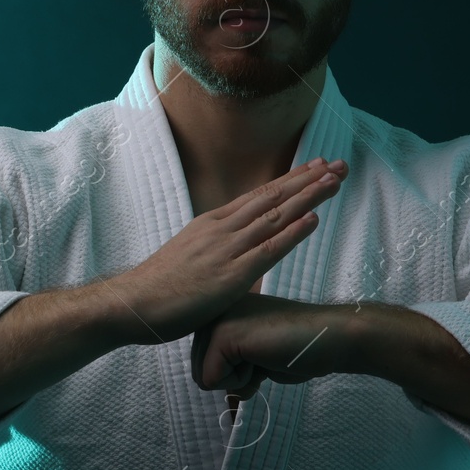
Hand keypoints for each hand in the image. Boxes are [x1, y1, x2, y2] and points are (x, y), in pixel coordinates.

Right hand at [105, 157, 348, 344]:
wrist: (131, 304)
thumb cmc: (159, 288)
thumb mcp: (191, 258)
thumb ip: (217, 251)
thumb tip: (237, 254)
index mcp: (213, 223)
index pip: (260, 195)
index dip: (291, 180)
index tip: (316, 167)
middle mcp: (222, 228)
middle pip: (273, 197)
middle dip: (308, 180)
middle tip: (339, 164)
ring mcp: (227, 249)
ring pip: (275, 216)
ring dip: (308, 197)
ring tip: (335, 181)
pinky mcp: (230, 275)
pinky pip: (267, 250)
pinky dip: (293, 233)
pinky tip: (314, 220)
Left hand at [191, 293, 352, 402]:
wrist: (327, 338)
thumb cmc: (297, 349)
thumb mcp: (253, 355)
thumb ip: (229, 361)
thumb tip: (210, 386)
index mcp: (221, 312)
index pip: (204, 364)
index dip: (235, 374)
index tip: (264, 353)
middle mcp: (214, 311)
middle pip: (199, 372)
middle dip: (235, 378)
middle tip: (265, 355)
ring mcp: (216, 320)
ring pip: (203, 378)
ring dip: (238, 380)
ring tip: (264, 354)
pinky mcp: (222, 335)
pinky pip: (213, 381)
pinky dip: (241, 381)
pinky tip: (264, 358)